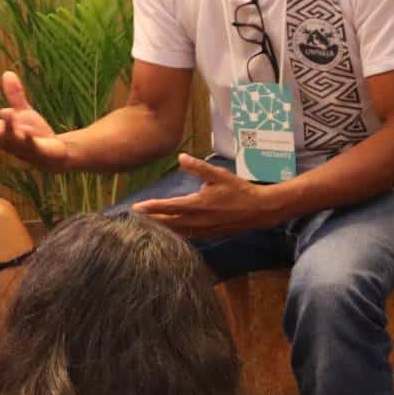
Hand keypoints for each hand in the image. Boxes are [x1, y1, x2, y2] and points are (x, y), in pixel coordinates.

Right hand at [0, 72, 69, 170]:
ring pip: (9, 139)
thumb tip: (7, 73)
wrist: (56, 154)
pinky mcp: (36, 149)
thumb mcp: (22, 112)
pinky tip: (26, 131)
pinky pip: (31, 144)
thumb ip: (14, 95)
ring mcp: (21, 145)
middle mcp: (7, 140)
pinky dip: (28, 138)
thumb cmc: (35, 135)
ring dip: (4, 129)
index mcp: (2, 130)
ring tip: (2, 116)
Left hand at [132, 154, 275, 239]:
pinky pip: (188, 237)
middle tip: (134, 219)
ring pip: (177, 232)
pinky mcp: (209, 235)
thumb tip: (181, 157)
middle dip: (151, 221)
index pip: (169, 206)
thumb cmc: (239, 190)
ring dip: (162, 229)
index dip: (151, 207)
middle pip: (169, 223)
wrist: (259, 210)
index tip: (135, 208)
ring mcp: (204, 230)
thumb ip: (199, 167)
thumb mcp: (219, 175)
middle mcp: (198, 220)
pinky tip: (169, 233)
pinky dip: (176, 235)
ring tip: (146, 227)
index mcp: (198, 204)